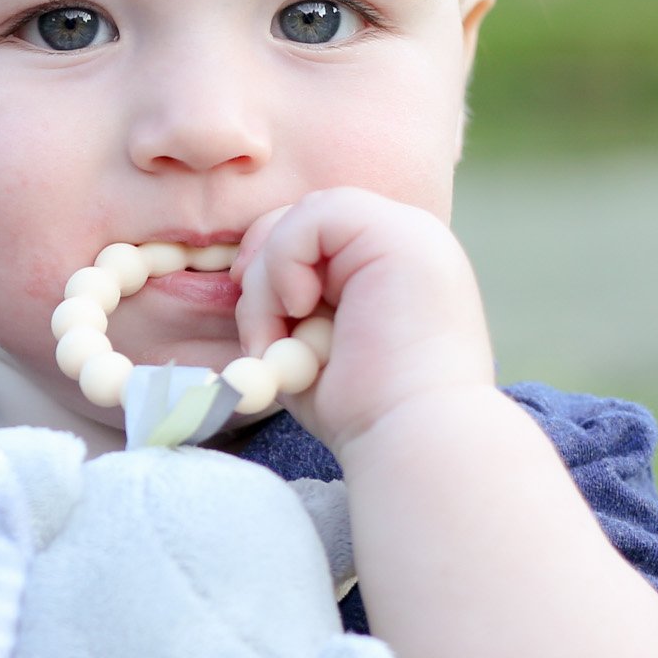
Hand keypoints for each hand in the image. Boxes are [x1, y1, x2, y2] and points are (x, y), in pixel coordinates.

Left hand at [232, 188, 494, 452]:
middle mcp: (409, 244)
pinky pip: (313, 217)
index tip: (258, 321)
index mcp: (397, 272)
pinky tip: (299, 310)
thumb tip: (242, 278)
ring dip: (269, 280)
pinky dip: (284, 262)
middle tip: (258, 328)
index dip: (274, 267)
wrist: (416, 440)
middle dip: (263, 267)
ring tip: (279, 341)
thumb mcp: (313, 351)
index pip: (321, 239)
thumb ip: (288, 309)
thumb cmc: (366, 416)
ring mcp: (409, 234)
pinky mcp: (399, 234)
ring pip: (306, 216)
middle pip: (310, 219)